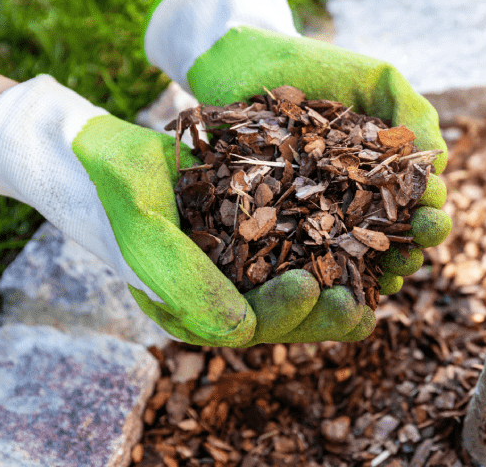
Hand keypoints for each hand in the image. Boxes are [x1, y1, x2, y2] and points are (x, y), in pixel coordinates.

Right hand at [0, 75, 373, 345]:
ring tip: (377, 281)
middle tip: (358, 302)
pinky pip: (299, 250)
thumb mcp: (146, 231)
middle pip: (283, 316)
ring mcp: (240, 267)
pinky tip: (366, 239)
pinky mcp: (257, 236)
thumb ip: (185, 282)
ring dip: (337, 287)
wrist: (108, 153)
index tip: (312, 285)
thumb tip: (242, 333)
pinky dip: (331, 247)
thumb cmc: (120, 190)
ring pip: (297, 287)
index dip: (284, 312)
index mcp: (191, 311)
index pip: (247, 326)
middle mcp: (220, 296)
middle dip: (323, 313)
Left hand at [145, 0, 451, 308]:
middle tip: (412, 249)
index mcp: (385, 170)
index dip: (429, 214)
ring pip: (356, 256)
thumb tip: (440, 164)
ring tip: (385, 276)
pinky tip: (337, 286)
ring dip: (376, 272)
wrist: (244, 62)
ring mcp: (318, 214)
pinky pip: (304, 259)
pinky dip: (325, 275)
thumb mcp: (377, 79)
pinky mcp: (278, 224)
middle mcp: (356, 198)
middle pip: (393, 237)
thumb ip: (414, 112)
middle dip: (410, 248)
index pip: (417, 203)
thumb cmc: (315, 67)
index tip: (429, 213)